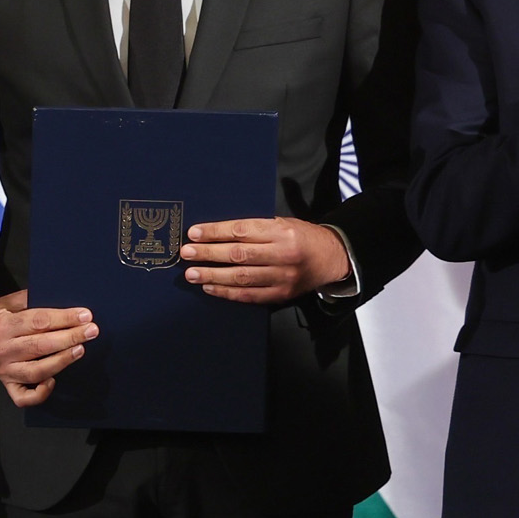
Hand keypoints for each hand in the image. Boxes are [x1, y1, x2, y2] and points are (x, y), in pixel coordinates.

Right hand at [0, 289, 94, 407]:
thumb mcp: (9, 301)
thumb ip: (32, 300)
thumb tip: (63, 301)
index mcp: (1, 325)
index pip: (38, 321)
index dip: (64, 318)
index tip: (84, 315)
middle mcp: (1, 349)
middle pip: (40, 346)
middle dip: (70, 338)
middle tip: (91, 331)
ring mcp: (3, 369)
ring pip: (36, 371)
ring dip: (61, 361)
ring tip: (79, 350)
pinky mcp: (6, 383)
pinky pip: (23, 397)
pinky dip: (40, 393)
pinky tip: (53, 381)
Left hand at [180, 217, 349, 301]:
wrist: (331, 258)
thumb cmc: (301, 236)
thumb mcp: (281, 222)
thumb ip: (254, 227)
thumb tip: (215, 231)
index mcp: (281, 231)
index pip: (241, 231)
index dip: (215, 232)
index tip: (194, 233)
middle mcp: (283, 254)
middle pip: (238, 255)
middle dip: (208, 254)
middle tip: (186, 253)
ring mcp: (283, 277)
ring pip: (241, 278)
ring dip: (213, 276)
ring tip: (192, 273)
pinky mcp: (282, 294)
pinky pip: (250, 295)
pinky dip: (227, 293)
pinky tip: (211, 288)